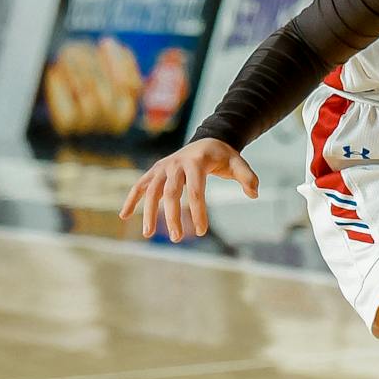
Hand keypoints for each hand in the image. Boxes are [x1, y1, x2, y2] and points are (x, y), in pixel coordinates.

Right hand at [119, 138, 258, 241]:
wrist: (207, 140)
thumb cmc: (223, 155)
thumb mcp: (237, 162)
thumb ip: (246, 176)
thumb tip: (254, 193)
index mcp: (195, 162)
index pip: (195, 190)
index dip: (197, 211)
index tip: (200, 231)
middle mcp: (175, 164)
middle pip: (171, 193)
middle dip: (172, 216)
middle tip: (178, 238)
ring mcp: (163, 167)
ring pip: (152, 191)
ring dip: (148, 212)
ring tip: (148, 234)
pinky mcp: (155, 171)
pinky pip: (140, 186)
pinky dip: (131, 200)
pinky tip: (124, 216)